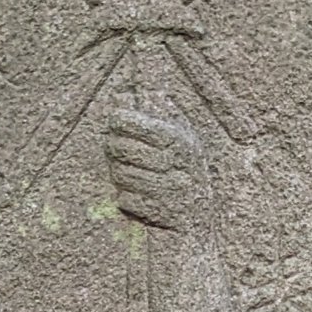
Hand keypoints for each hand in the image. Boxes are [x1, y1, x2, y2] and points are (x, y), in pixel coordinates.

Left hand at [104, 107, 203, 232]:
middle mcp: (177, 165)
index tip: (114, 119)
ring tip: (130, 172)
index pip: (142, 125)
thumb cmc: (183, 170)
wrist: (197, 219)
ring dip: (119, 174)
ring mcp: (168, 191)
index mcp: (181, 141)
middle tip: (114, 146)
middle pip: (124, 150)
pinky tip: (138, 195)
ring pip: (121, 175)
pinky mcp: (159, 213)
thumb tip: (125, 92)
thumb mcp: (180, 138)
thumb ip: (157, 114)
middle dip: (114, 147)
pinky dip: (126, 197)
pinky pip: (125, 199)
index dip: (122, 120)